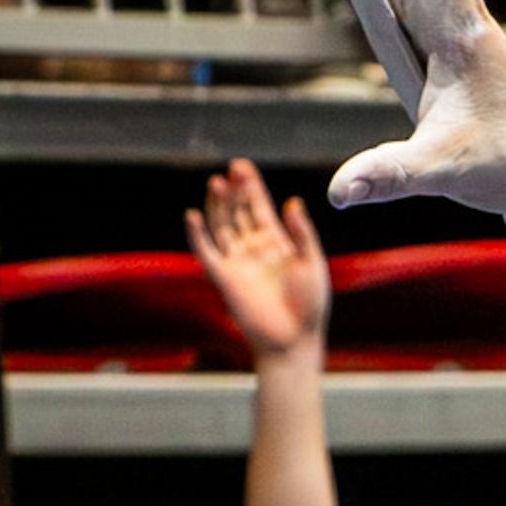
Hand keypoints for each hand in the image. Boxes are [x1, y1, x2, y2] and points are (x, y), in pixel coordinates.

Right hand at [184, 158, 329, 361]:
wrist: (294, 339)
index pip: (259, 208)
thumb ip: (301, 232)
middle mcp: (255, 249)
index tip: (242, 166)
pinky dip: (197, 234)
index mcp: (279, 244)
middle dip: (235, 191)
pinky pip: (206, 252)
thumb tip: (292, 201)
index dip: (251, 187)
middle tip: (232, 169)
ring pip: (222, 226)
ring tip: (217, 183)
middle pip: (239, 213)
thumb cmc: (310, 303)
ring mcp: (237, 262)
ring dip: (218, 206)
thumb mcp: (311, 262)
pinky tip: (193, 215)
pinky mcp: (223, 278)